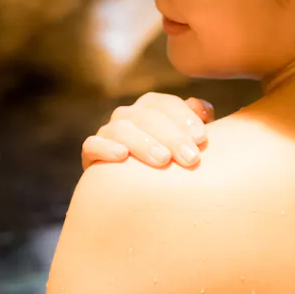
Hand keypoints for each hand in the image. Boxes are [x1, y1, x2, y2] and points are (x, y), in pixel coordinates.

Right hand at [81, 92, 213, 170]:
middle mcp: (128, 115)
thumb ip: (196, 123)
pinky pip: (92, 144)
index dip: (184, 117)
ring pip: (121, 128)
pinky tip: (121, 156)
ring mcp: (108, 132)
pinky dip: (105, 147)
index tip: (202, 139)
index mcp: (151, 107)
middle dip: (171, 136)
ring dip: (143, 142)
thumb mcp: (186, 142)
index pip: (166, 104)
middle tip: (190, 158)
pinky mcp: (91, 152)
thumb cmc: (171, 161)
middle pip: (147, 116)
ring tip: (163, 160)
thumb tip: (203, 108)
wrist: (134, 190)